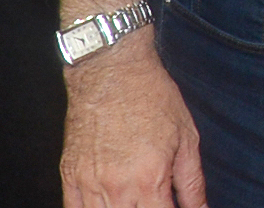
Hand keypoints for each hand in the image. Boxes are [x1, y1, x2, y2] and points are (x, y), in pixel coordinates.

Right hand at [60, 40, 206, 207]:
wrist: (112, 70)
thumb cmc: (151, 97)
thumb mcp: (186, 137)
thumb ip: (192, 182)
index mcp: (150, 179)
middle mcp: (118, 188)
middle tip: (156, 201)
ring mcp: (90, 184)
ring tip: (136, 200)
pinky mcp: (70, 176)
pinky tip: (109, 205)